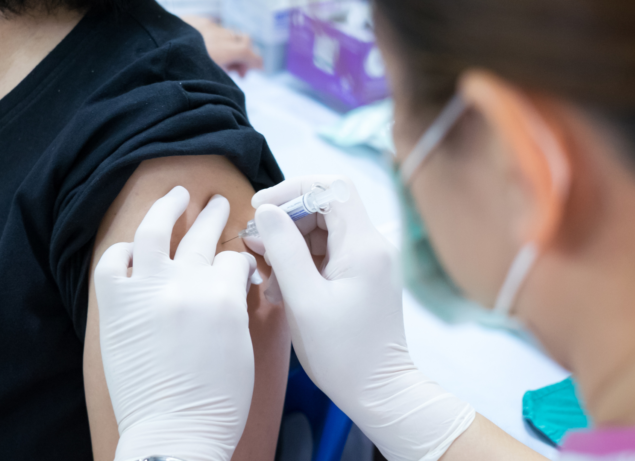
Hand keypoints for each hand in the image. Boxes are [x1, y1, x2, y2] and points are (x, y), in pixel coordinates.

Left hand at [94, 186, 256, 460]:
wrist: (175, 432)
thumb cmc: (218, 401)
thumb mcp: (244, 346)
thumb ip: (237, 304)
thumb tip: (234, 281)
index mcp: (223, 295)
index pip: (234, 258)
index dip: (240, 259)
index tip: (239, 263)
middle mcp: (185, 283)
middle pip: (202, 234)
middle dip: (213, 215)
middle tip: (217, 203)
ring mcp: (147, 291)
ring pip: (155, 229)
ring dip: (168, 207)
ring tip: (177, 194)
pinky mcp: (117, 307)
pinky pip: (112, 262)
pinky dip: (122, 249)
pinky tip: (131, 246)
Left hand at [182, 15, 263, 76]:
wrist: (153, 45)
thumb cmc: (180, 69)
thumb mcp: (207, 78)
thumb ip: (224, 78)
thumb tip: (234, 80)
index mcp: (224, 50)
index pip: (250, 53)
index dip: (257, 62)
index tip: (259, 69)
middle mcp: (218, 34)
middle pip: (243, 39)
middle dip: (245, 54)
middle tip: (237, 71)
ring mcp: (206, 25)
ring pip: (228, 32)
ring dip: (231, 45)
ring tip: (221, 60)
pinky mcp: (193, 20)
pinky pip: (212, 27)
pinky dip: (215, 37)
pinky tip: (204, 48)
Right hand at [248, 176, 474, 460]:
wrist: (379, 392)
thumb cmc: (342, 353)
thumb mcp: (303, 300)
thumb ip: (284, 251)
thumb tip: (267, 212)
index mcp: (363, 245)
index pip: (331, 187)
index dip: (293, 190)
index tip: (261, 209)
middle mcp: (372, 246)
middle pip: (325, 207)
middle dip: (287, 221)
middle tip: (256, 245)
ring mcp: (369, 262)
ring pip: (323, 232)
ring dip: (290, 246)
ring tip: (267, 277)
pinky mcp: (363, 278)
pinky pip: (328, 255)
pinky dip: (302, 264)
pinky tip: (281, 290)